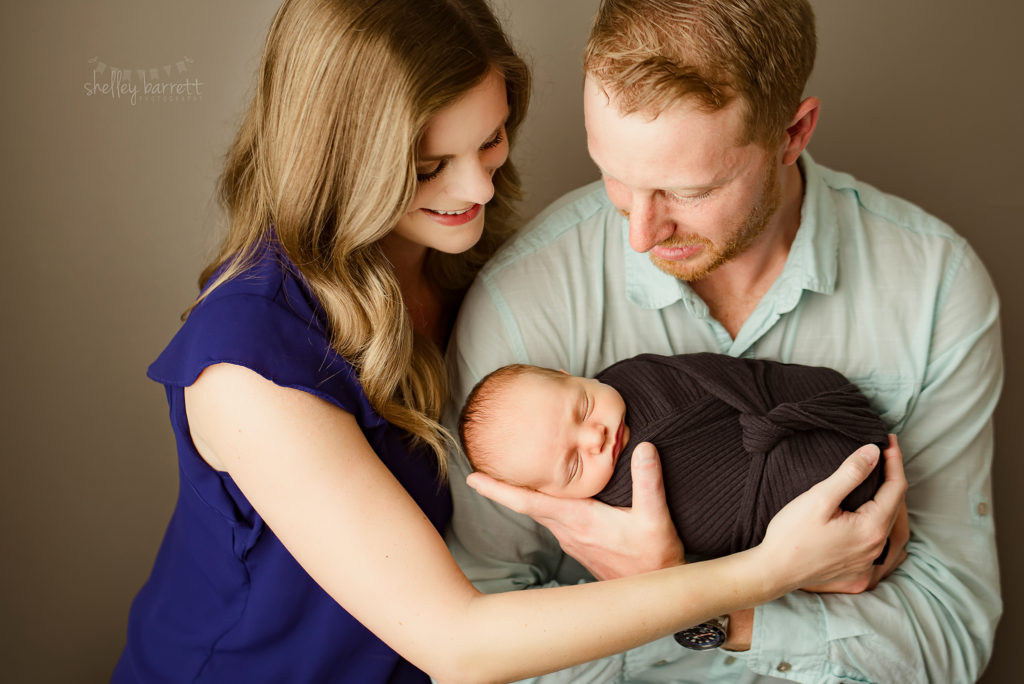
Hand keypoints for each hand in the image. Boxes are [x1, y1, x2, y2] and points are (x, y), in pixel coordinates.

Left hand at [466, 442, 683, 578]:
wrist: (656, 589)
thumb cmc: (655, 556)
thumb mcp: (655, 517)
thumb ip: (648, 481)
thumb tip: (642, 447)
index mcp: (579, 520)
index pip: (528, 503)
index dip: (499, 490)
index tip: (473, 478)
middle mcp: (568, 530)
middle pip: (526, 505)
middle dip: (500, 488)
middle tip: (476, 470)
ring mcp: (572, 538)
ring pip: (538, 512)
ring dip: (519, 496)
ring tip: (503, 476)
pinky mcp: (579, 542)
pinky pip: (551, 518)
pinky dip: (539, 503)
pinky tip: (543, 493)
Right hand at [758, 438, 906, 592]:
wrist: (774, 571)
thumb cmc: (792, 535)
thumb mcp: (819, 498)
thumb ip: (850, 473)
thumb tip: (874, 451)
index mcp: (872, 528)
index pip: (896, 487)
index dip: (895, 460)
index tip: (889, 439)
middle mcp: (876, 547)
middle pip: (896, 504)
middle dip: (892, 476)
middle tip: (885, 453)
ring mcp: (868, 560)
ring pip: (888, 521)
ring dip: (886, 497)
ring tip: (878, 476)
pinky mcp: (858, 567)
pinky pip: (878, 538)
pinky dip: (879, 517)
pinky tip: (867, 509)